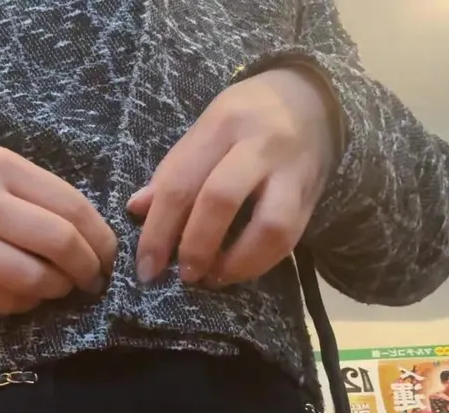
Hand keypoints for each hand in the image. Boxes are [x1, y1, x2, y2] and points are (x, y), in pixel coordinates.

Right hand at [0, 145, 117, 314]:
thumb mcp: (12, 178)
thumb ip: (53, 202)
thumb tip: (103, 249)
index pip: (72, 208)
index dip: (102, 239)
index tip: (109, 257)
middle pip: (58, 243)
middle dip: (87, 267)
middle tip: (93, 279)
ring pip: (33, 279)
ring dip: (59, 288)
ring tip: (61, 284)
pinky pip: (7, 302)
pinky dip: (29, 302)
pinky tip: (30, 291)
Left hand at [128, 67, 338, 287]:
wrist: (312, 99)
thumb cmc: (246, 118)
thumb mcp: (206, 129)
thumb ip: (175, 169)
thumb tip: (136, 209)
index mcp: (220, 125)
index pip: (181, 181)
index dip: (158, 231)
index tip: (146, 268)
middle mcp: (258, 145)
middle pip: (220, 199)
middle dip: (195, 245)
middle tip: (183, 275)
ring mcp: (291, 171)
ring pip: (268, 224)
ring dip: (236, 261)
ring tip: (213, 277)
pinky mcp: (311, 196)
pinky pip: (290, 237)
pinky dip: (261, 262)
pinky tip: (239, 270)